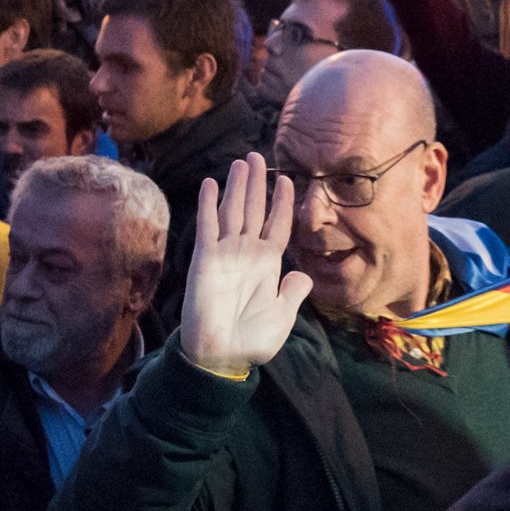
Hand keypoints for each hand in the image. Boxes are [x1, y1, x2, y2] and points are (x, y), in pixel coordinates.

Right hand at [179, 154, 314, 376]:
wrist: (221, 354)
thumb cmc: (252, 340)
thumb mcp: (283, 316)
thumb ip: (293, 292)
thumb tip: (304, 277)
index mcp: (268, 264)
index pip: (278, 224)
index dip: (283, 202)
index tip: (288, 179)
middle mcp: (247, 252)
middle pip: (254, 209)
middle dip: (257, 183)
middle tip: (257, 156)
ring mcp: (225, 253)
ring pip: (232, 211)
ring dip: (236, 186)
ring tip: (240, 161)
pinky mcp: (205, 258)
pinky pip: (208, 225)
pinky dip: (208, 204)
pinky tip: (211, 183)